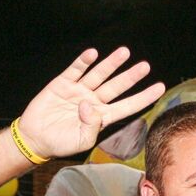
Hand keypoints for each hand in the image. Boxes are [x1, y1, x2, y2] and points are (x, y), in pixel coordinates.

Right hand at [17, 47, 165, 158]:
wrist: (35, 137)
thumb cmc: (61, 143)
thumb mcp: (81, 141)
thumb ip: (90, 126)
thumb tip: (88, 105)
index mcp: (102, 117)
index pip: (128, 106)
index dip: (144, 97)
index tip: (159, 88)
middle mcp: (94, 101)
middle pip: (117, 87)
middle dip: (131, 77)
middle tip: (145, 66)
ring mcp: (79, 90)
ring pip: (99, 75)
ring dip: (111, 64)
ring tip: (124, 52)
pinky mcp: (63, 83)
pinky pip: (76, 70)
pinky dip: (83, 62)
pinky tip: (93, 54)